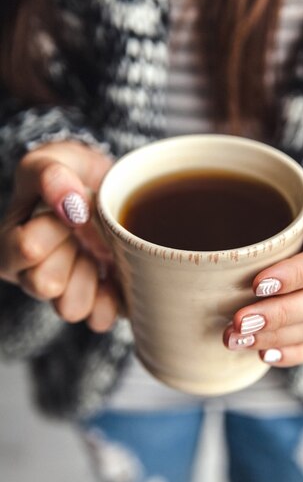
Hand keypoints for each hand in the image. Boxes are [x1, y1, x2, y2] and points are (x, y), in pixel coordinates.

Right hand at [0, 141, 118, 331]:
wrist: (102, 189)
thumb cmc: (67, 177)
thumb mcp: (51, 162)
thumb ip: (50, 175)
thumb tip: (70, 204)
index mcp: (10, 245)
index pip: (26, 249)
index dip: (55, 228)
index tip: (73, 208)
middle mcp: (30, 277)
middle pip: (45, 284)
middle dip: (73, 251)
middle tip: (85, 231)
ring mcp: (62, 295)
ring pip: (70, 308)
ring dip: (90, 276)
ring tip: (97, 251)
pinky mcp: (94, 305)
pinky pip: (98, 319)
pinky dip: (111, 298)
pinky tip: (113, 272)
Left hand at [223, 173, 302, 366]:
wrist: (276, 222)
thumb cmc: (284, 202)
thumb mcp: (300, 185)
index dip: (295, 276)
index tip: (257, 284)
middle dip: (278, 315)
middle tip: (238, 321)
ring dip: (274, 337)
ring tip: (233, 338)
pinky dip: (290, 355)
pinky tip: (262, 356)